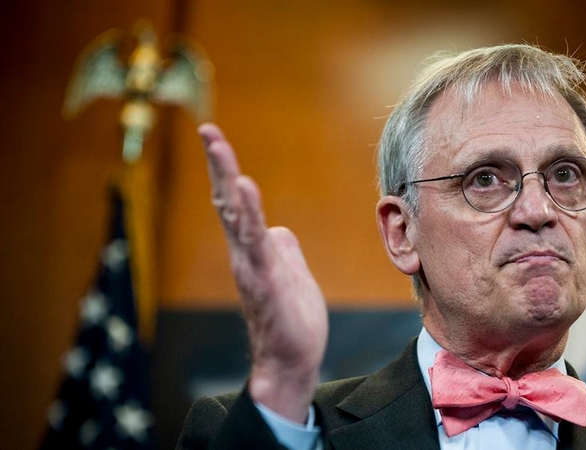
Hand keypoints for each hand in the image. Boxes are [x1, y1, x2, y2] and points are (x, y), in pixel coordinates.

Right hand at [198, 123, 328, 422]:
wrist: (291, 359)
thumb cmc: (290, 319)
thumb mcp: (290, 273)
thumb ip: (281, 248)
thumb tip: (279, 229)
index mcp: (252, 248)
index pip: (235, 202)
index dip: (225, 169)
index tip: (214, 137)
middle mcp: (244, 252)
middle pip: (227, 200)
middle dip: (218, 164)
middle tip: (207, 130)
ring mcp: (251, 264)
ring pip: (235, 215)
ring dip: (226, 178)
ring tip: (218, 146)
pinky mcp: (263, 278)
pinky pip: (254, 240)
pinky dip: (248, 212)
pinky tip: (244, 186)